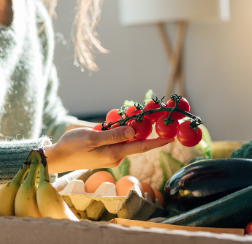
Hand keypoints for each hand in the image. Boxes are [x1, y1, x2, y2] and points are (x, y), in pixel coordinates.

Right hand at [44, 126, 173, 173]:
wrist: (58, 158)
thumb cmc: (72, 146)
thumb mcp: (92, 138)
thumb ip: (114, 135)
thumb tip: (134, 131)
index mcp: (114, 153)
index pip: (141, 147)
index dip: (157, 143)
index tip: (171, 139)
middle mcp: (116, 156)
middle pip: (136, 143)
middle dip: (147, 133)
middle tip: (157, 120)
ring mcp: (111, 156)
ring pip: (127, 140)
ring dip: (133, 130)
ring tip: (139, 117)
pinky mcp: (106, 153)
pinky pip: (119, 141)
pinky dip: (122, 132)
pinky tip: (120, 123)